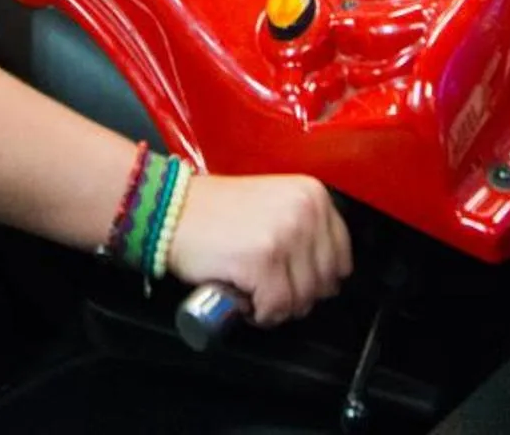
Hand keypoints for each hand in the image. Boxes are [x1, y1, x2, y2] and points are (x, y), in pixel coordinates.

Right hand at [165, 173, 350, 326]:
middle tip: (266, 287)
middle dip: (296, 294)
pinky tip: (242, 295)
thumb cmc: (214, 212)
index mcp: (313, 195)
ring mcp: (286, 235)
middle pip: (325, 283)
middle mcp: (306, 211)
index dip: (316, 277)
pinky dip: (259, 313)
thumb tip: (327, 276)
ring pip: (302, 299)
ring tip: (251, 289)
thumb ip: (305, 229)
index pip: (341, 257)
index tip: (291, 278)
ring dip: (276, 306)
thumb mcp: (274, 204)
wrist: (168, 210)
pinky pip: (276, 308)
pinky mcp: (263, 260)